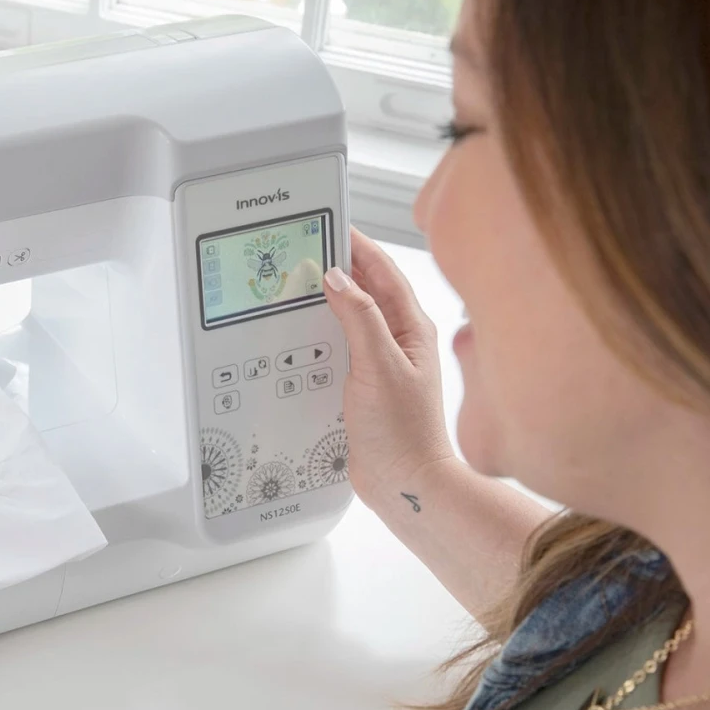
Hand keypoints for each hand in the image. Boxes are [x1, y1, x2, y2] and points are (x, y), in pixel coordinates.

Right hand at [323, 228, 455, 510]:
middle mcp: (398, 340)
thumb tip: (337, 278)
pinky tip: (300, 332)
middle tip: (305, 247)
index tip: (329, 225)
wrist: (405, 484)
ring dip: (326, 298)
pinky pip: (340, 345)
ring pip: (351, 316)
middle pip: (366, 289)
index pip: (383, 271)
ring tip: (298, 282)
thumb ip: (360, 319)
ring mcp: (381, 362)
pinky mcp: (364, 384)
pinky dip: (320, 332)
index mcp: (411, 328)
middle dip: (338, 265)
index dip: (356, 246)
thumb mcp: (379, 367)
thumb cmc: (404, 433)